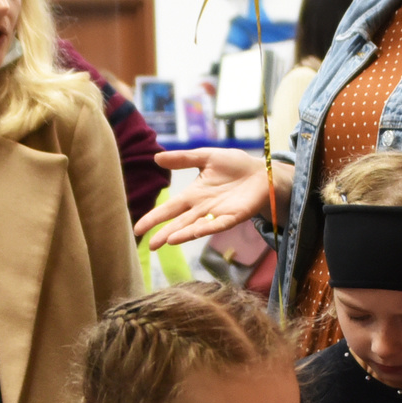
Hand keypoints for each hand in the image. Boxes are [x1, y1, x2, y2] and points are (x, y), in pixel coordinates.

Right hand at [133, 148, 284, 248]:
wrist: (263, 172)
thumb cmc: (235, 166)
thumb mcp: (206, 157)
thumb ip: (183, 159)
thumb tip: (156, 158)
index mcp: (193, 195)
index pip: (169, 209)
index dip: (154, 218)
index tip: (138, 228)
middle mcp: (202, 208)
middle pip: (179, 223)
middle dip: (164, 233)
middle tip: (150, 245)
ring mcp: (218, 214)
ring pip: (196, 227)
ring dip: (182, 234)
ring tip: (167, 241)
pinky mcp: (234, 216)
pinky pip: (219, 224)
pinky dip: (206, 228)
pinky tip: (194, 233)